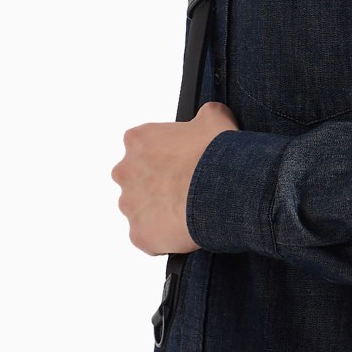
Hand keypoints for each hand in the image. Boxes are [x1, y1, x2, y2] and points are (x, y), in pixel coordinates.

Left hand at [110, 100, 239, 256]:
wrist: (225, 191)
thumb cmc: (217, 155)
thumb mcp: (215, 118)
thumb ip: (204, 114)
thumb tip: (209, 113)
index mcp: (138, 140)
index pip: (143, 147)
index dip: (164, 156)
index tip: (181, 163)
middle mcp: (125, 172)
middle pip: (136, 180)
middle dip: (155, 185)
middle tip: (183, 189)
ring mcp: (130, 206)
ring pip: (141, 210)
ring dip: (158, 211)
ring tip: (187, 212)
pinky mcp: (139, 235)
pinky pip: (148, 237)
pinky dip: (163, 237)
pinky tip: (185, 230)